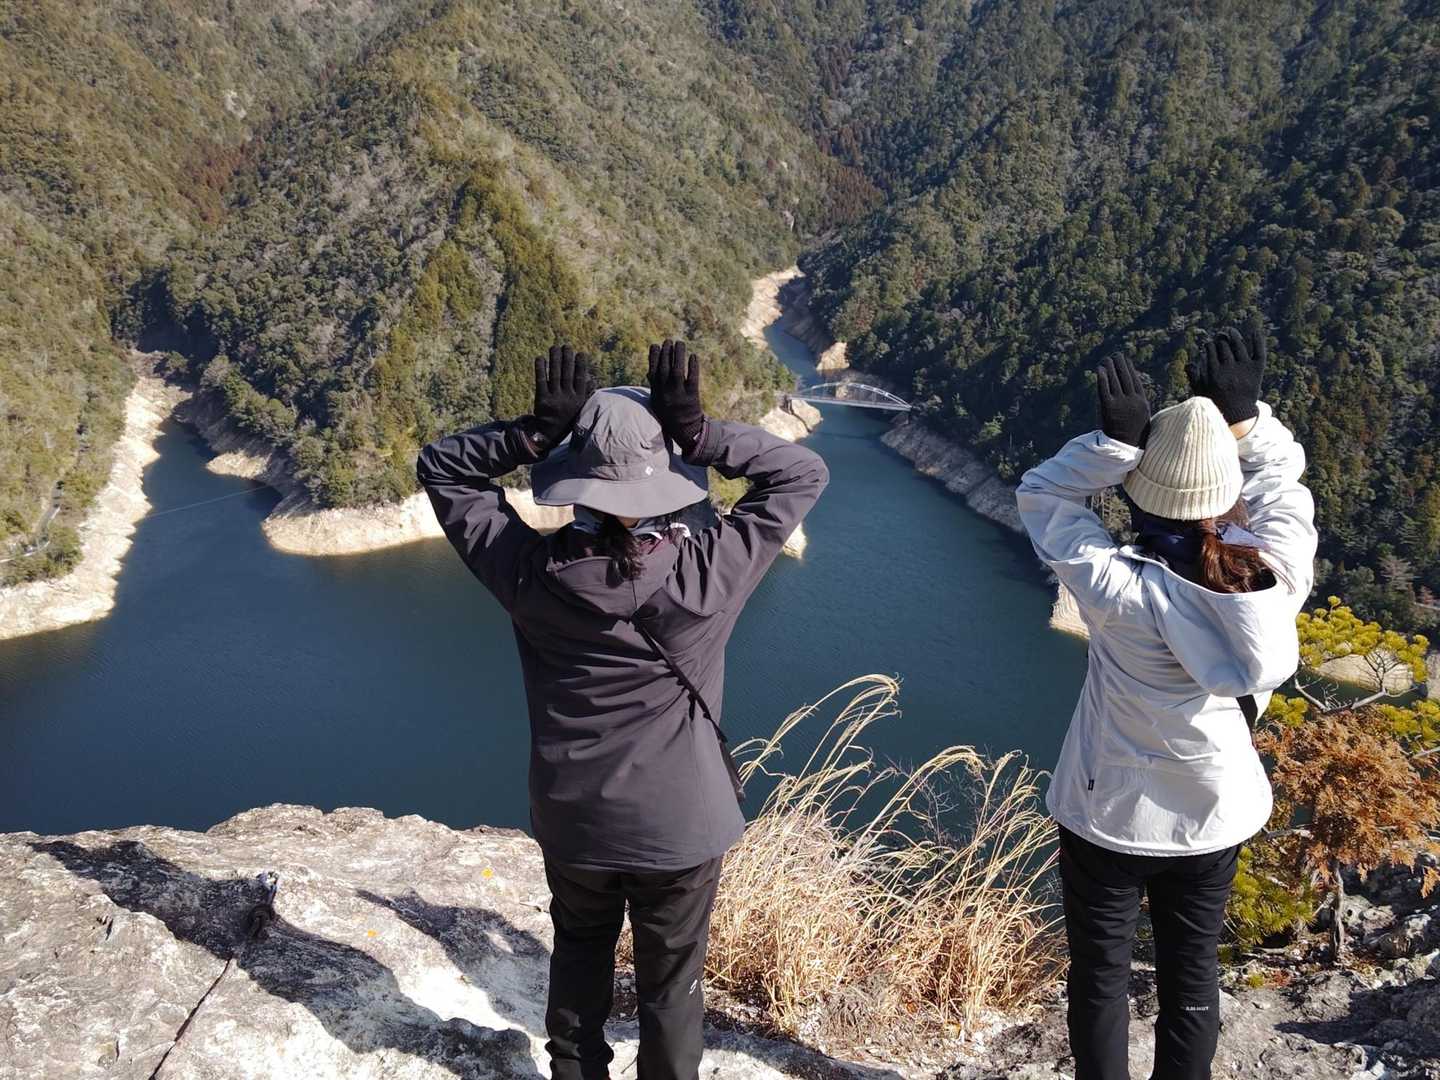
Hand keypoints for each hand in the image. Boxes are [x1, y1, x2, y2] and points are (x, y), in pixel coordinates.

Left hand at [525, 345, 595, 450]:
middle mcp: (567, 398)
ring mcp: (554, 399)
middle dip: (567, 358)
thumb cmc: (567, 417)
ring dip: (555, 359)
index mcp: (578, 399)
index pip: (580, 379)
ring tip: (554, 347)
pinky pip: (541, 381)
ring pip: (555, 375)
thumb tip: (593, 378)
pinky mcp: (542, 400)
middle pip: (567, 374)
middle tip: (566, 346)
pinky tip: (540, 358)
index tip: (580, 353)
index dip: (580, 365)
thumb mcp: (580, 407)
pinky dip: (540, 369)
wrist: (550, 432)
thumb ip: (586, 393)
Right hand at [647, 339, 705, 456]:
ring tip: (680, 343)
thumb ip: (654, 387)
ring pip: (677, 371)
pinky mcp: (692, 396)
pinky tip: (693, 356)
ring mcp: (679, 395)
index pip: (653, 371)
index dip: (654, 357)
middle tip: (669, 341)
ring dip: (678, 355)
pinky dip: (692, 367)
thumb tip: (649, 370)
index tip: (655, 345)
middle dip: (666, 353)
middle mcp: (666, 393)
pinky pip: (692, 379)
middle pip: (665, 369)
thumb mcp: (657, 402)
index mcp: (656, 393)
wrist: (685, 431)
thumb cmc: (670, 415)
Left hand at [1096, 355, 1150, 446]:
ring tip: (1107, 359)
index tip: (1126, 361)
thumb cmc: (1132, 432)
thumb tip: (1131, 391)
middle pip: (1126, 377)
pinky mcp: (1108, 407)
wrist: (1125, 446)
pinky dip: (1103, 378)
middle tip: (1116, 355)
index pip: (1135, 380)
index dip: (1130, 369)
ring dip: (1111, 368)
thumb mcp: (1140, 416)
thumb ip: (1136, 403)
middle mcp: (1132, 401)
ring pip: (1115, 381)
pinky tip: (1100, 369)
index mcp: (1141, 402)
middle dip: (1121, 364)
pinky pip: (1105, 389)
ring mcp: (1120, 403)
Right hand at [1187, 320, 1264, 424]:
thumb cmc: (1217, 403)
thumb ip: (1194, 377)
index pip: (1210, 350)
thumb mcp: (1201, 392)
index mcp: (1214, 373)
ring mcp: (1244, 368)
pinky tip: (1253, 331)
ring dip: (1234, 335)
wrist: (1238, 414)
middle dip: (1220, 339)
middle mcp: (1229, 368)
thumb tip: (1188, 363)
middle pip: (1224, 346)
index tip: (1209, 345)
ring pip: (1238, 345)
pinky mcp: (1257, 369)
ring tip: (1231, 332)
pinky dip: (1257, 340)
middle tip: (1220, 336)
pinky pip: (1258, 350)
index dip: (1209, 345)